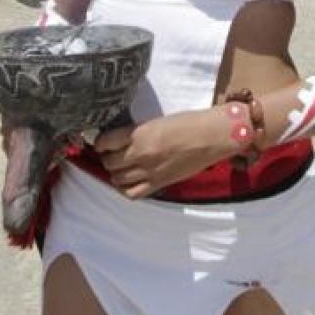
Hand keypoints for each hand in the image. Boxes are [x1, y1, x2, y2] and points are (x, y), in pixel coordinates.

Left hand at [94, 109, 233, 199]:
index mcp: (140, 133)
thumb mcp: (157, 120)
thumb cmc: (189, 122)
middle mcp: (140, 153)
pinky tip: (127, 181)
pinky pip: (132, 193)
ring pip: (116, 178)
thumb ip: (138, 132)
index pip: (105, 142)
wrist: (213, 136)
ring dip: (116, 172)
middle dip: (108, 158)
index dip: (101, 142)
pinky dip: (125, 188)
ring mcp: (149, 171)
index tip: (103, 142)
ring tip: (121, 166)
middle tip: (112, 153)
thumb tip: (121, 140)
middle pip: (109, 162)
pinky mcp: (159, 183)